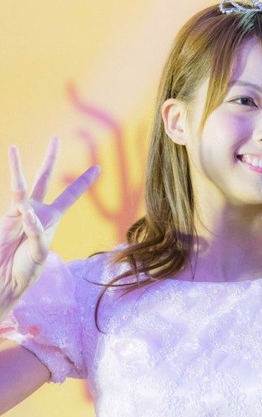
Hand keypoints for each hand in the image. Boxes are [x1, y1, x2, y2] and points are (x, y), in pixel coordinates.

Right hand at [0, 137, 99, 315]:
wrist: (6, 278)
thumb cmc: (27, 269)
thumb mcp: (39, 253)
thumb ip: (36, 232)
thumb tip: (26, 211)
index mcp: (52, 218)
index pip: (70, 195)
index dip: (82, 182)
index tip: (98, 168)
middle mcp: (37, 211)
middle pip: (44, 179)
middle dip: (50, 159)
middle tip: (56, 138)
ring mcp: (19, 212)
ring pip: (22, 184)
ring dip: (18, 166)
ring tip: (14, 147)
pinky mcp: (6, 218)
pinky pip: (14, 205)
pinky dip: (20, 206)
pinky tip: (23, 212)